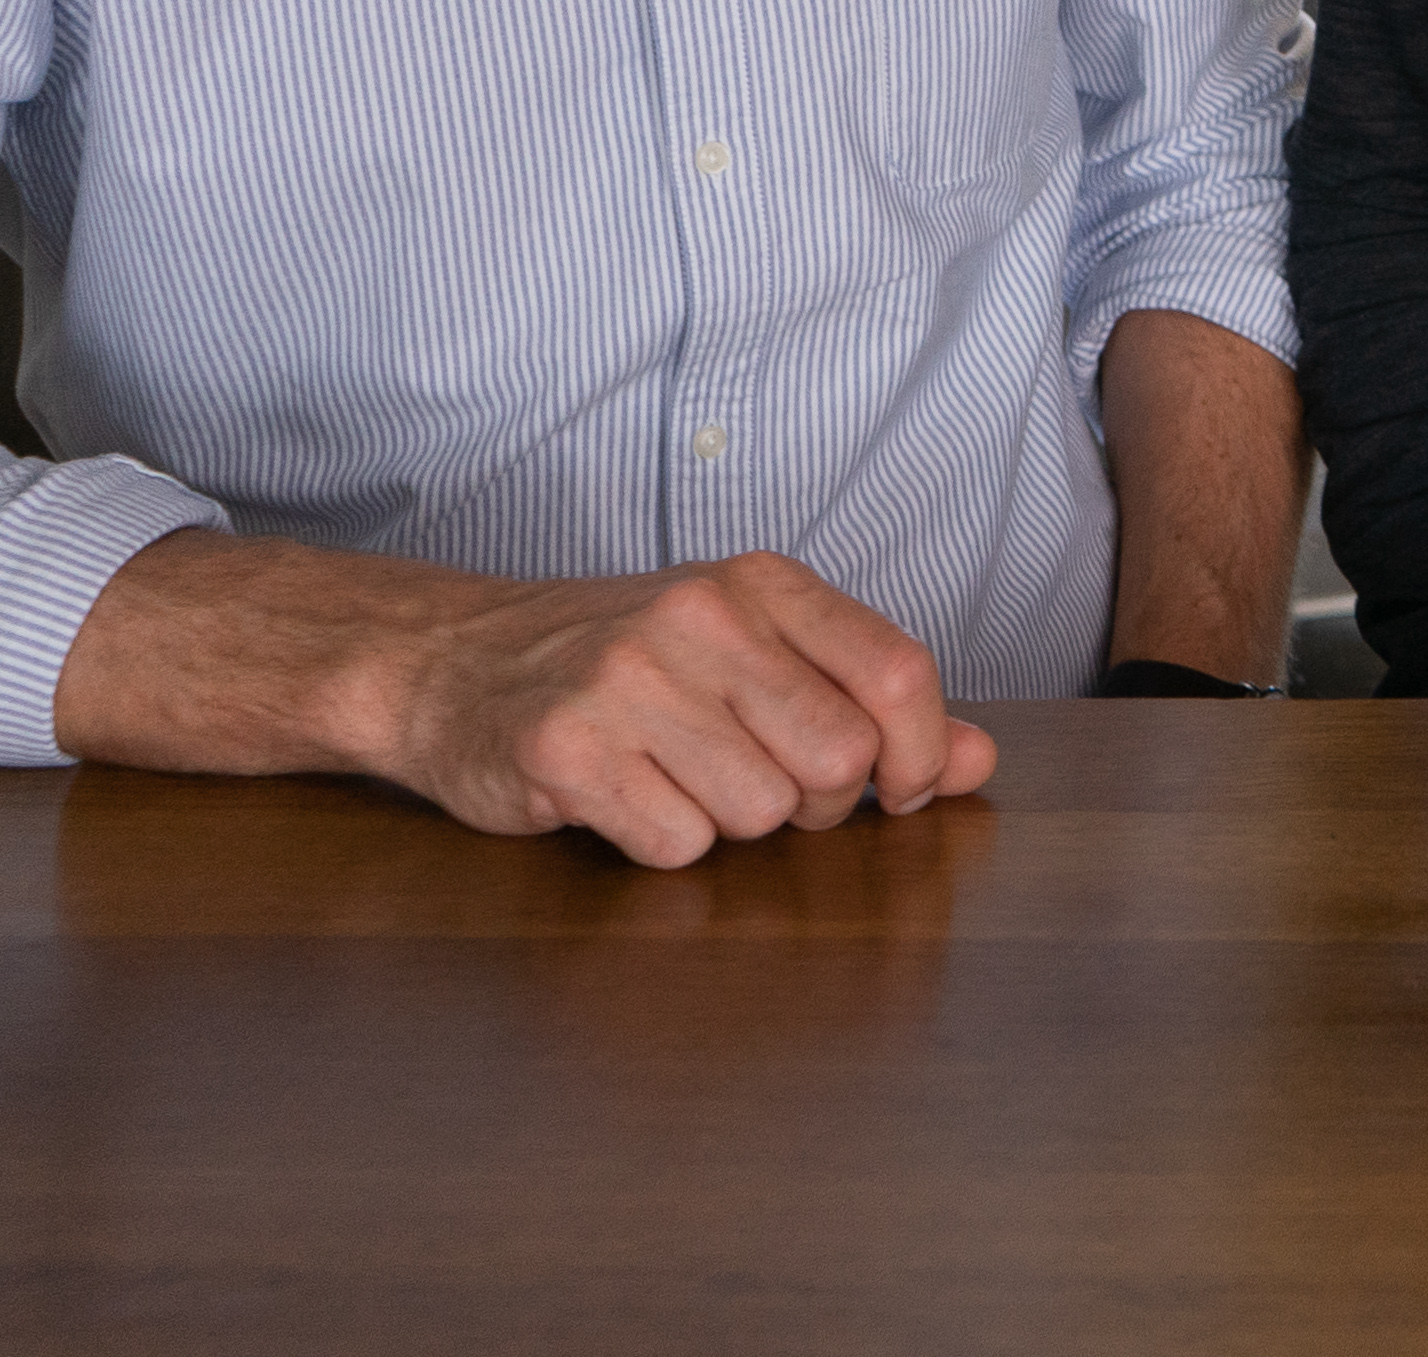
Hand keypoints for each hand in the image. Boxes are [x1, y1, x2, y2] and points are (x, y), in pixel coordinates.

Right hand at [364, 553, 998, 868]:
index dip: (917, 754)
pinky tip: (624, 798)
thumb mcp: (751, 651)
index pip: (898, 673)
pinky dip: (661, 842)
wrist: (450, 660)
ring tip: (675, 777)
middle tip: (759, 781)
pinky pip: (675, 844)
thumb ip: (868, 699)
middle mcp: (700, 617)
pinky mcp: (565, 749)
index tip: (894, 789)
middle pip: (838, 758)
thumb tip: (977, 760)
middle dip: (815, 801)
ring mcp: (628, 680)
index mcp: (762, 584)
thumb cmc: (623, 662)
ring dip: (728, 822)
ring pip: (759, 813)